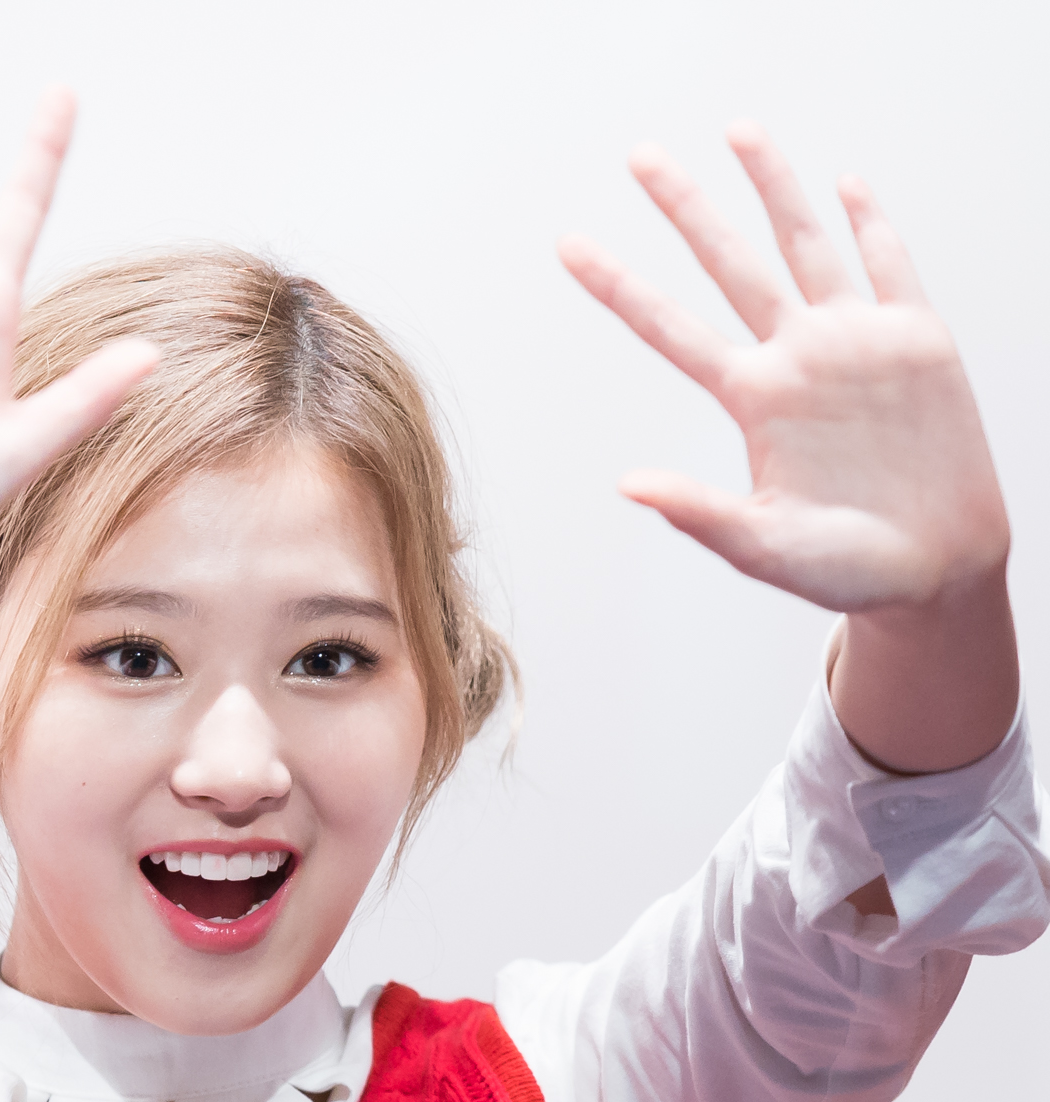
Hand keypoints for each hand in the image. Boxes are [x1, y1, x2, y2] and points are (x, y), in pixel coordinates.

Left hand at [560, 127, 1016, 773]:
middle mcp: (794, 360)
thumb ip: (701, 515)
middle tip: (639, 155)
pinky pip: (891, 266)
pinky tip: (847, 185)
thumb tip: (629, 486)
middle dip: (686, 209)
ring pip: (804, 244)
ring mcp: (852, 345)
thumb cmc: (845, 572)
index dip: (619, 287)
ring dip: (775, 187)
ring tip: (738, 130)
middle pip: (729, 266)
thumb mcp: (766, 548)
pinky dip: (871, 223)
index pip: (669, 330)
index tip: (568, 245)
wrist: (932, 573)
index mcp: (752, 403)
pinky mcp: (915, 341)